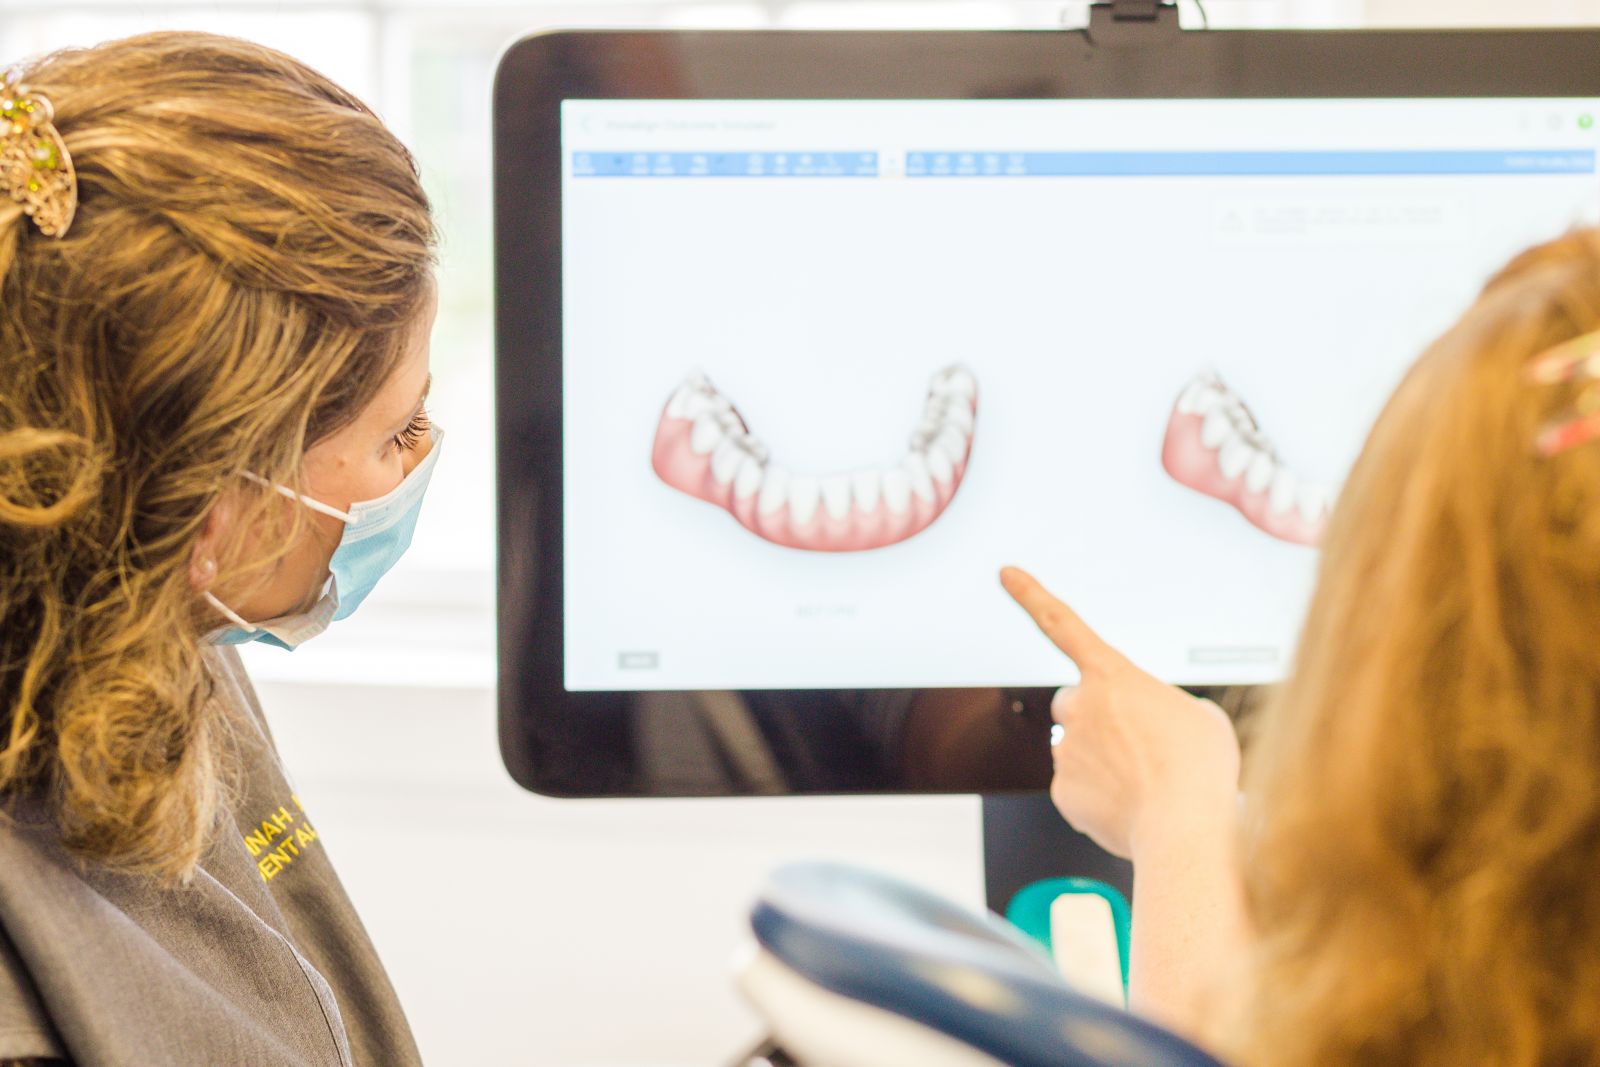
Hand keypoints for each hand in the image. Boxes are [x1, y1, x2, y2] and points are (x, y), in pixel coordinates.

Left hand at [1000, 566, 1240, 860]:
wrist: (1185, 829)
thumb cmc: (1200, 770)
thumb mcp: (1198, 716)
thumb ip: (1160, 709)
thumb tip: (1143, 730)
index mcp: (1112, 676)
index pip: (1063, 624)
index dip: (1031, 595)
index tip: (1005, 573)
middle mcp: (1079, 706)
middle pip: (1074, 702)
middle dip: (1095, 716)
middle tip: (1136, 744)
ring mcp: (1066, 750)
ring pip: (1077, 747)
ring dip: (1104, 759)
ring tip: (1147, 782)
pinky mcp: (1062, 792)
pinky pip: (1078, 787)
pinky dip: (1101, 796)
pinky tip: (1132, 807)